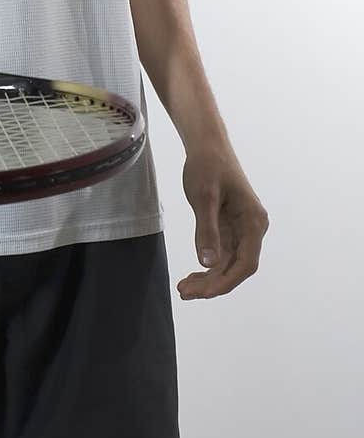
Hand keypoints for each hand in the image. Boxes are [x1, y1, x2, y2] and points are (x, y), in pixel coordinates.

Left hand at [177, 141, 268, 299]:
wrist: (207, 145)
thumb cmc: (207, 165)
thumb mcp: (204, 197)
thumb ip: (207, 230)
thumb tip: (208, 263)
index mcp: (253, 221)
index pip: (246, 263)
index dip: (226, 282)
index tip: (205, 293)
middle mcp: (252, 228)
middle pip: (237, 267)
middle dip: (213, 284)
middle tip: (185, 293)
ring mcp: (241, 229)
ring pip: (228, 263)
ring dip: (208, 278)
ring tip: (184, 289)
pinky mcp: (229, 227)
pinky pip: (221, 254)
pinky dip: (207, 266)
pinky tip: (191, 276)